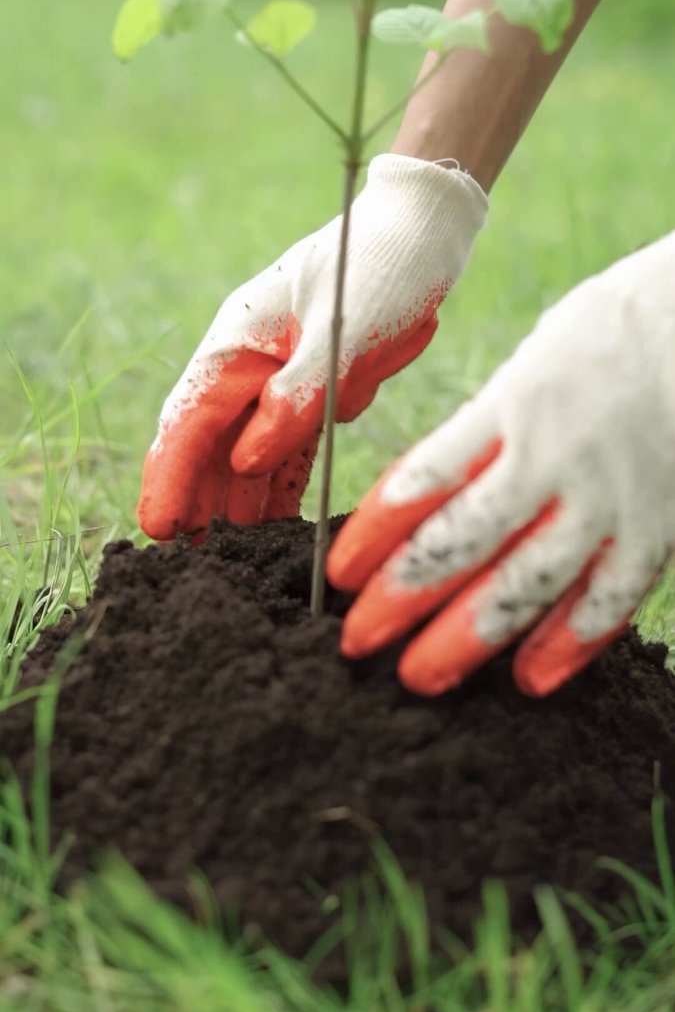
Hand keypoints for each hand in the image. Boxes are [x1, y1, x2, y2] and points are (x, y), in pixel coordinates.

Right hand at [138, 155, 486, 538]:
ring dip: (236, 504)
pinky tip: (275, 528)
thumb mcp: (344, 329)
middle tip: (192, 565)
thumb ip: (296, 396)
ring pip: (245, 456)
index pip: (190, 420)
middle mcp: (249, 367)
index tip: (161, 529)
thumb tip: (247, 461)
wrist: (424, 231)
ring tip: (232, 560)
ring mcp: (278, 381)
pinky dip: (279, 487)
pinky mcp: (313, 393)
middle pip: (209, 446)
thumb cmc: (381, 264)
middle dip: (197, 503)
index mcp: (237, 343)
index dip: (170, 477)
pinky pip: (286, 450)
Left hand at [329, 234, 674, 696]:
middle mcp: (556, 455)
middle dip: (403, 597)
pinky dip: (571, 641)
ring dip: (469, 635)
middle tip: (356, 642)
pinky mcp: (659, 523)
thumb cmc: (611, 333)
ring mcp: (611, 495)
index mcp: (513, 404)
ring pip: (529, 580)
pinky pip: (612, 594)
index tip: (337, 573)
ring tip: (420, 676)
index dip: (375, 532)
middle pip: (465, 540)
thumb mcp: (532, 360)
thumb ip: (485, 432)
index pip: (427, 478)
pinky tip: (531, 678)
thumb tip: (424, 497)